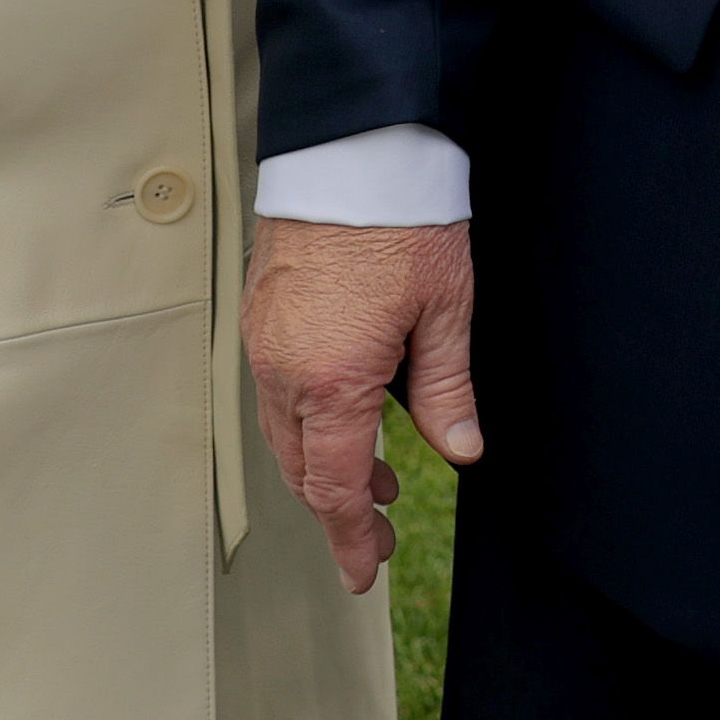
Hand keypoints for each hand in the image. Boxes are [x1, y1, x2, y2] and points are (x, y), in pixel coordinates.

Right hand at [246, 214, 481, 594]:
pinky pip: (273, 391)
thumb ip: (446, 388)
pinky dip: (304, 422)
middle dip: (338, 512)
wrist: (349, 144)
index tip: (362, 575)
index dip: (350, 540)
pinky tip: (343, 417)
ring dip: (323, 467)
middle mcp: (284, 370)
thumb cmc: (402, 217)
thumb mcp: (446, 308)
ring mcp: (263, 341)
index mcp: (333, 382)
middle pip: (302, 470)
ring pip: (282, 433)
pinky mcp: (259, 313)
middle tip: (378, 537)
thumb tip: (460, 449)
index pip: (336, 489)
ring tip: (375, 481)